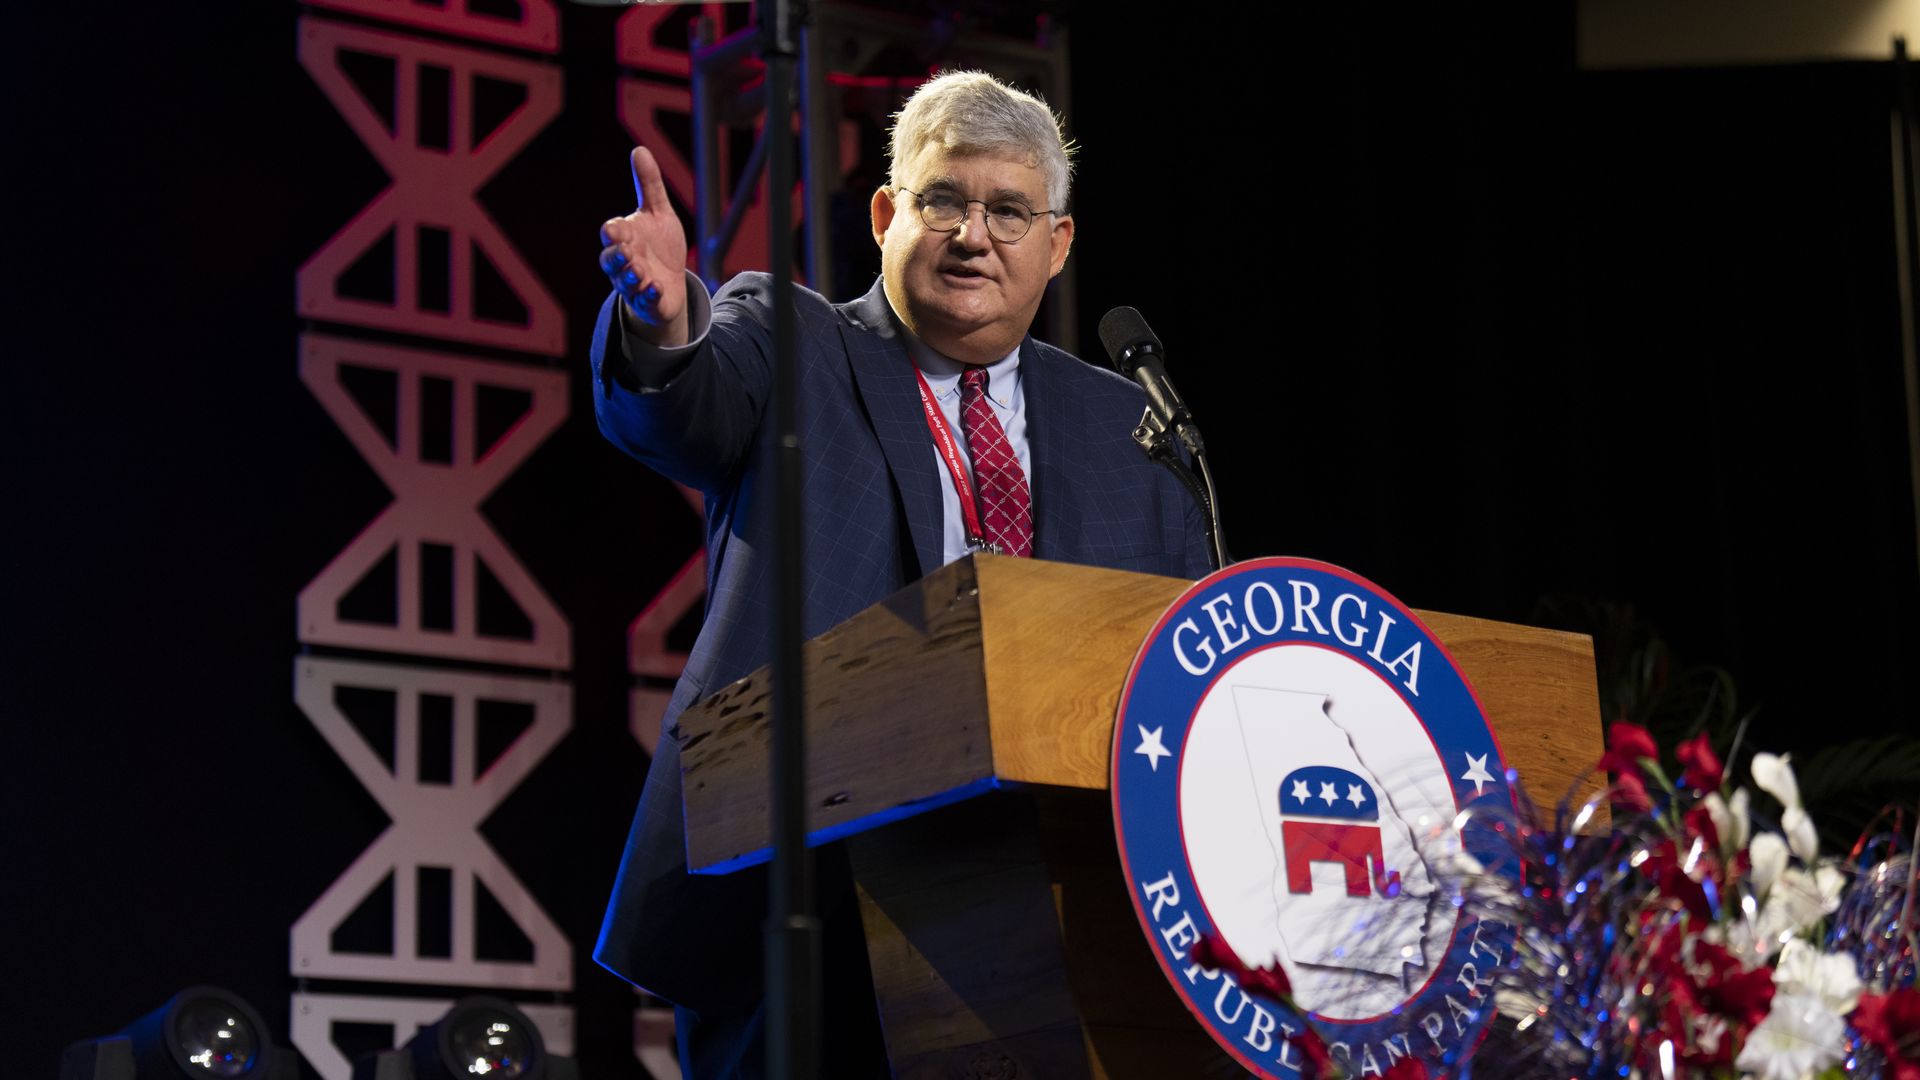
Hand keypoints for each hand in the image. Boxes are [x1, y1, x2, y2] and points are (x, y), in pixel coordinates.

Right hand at [599, 146, 690, 346]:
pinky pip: (645, 300)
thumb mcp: (658, 212)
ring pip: (624, 282)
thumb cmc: (660, 245)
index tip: (617, 230)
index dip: (613, 232)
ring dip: (630, 276)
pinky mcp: (648, 302)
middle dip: (616, 256)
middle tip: (627, 251)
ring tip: (640, 270)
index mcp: (624, 238)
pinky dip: (650, 294)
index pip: (611, 233)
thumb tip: (639, 150)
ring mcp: (633, 284)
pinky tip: (657, 286)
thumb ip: (648, 185)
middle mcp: (623, 262)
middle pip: (610, 260)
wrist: (672, 282)